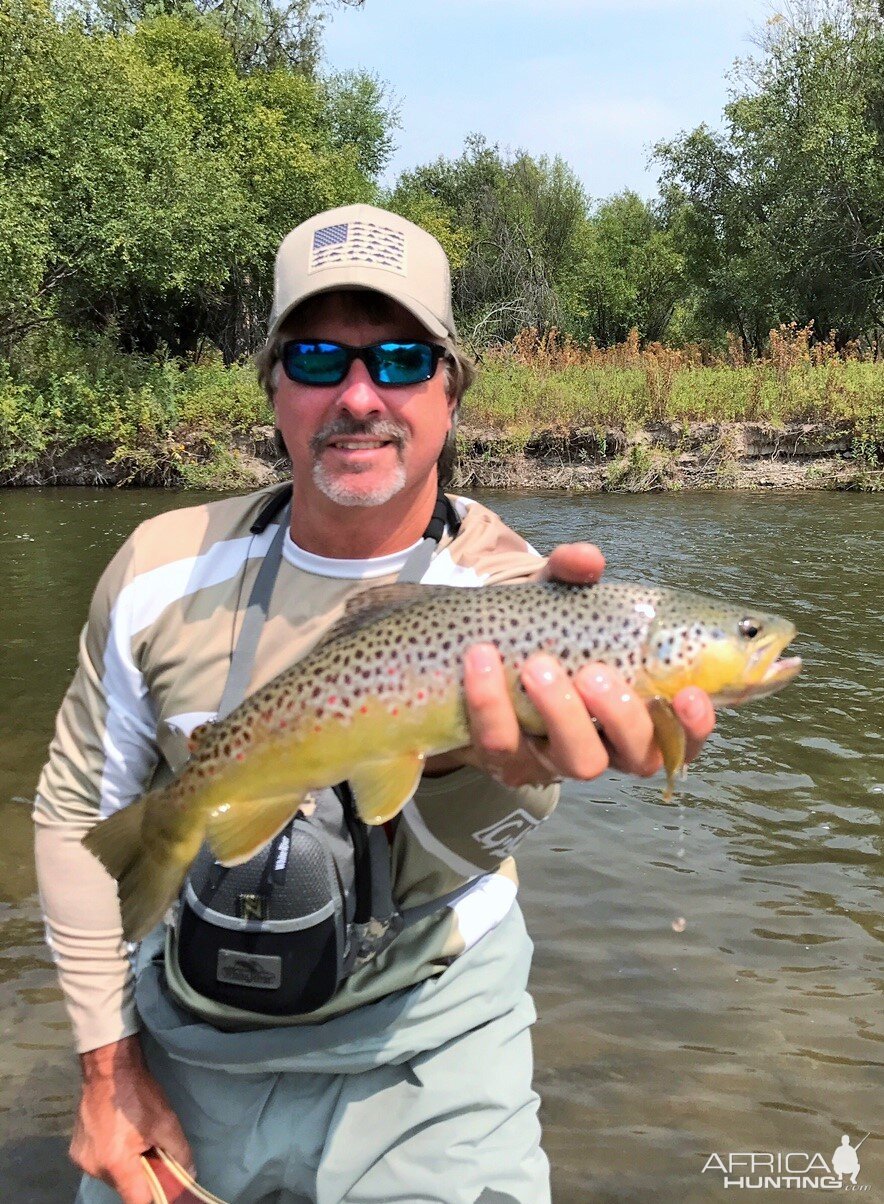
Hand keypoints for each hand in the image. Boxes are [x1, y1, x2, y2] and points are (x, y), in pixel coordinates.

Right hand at [70, 1035, 193, 1203]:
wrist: (108, 1068)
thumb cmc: (139, 1093)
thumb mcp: (166, 1121)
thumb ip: (180, 1153)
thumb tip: (189, 1175)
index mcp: (116, 1164)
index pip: (138, 1201)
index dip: (155, 1195)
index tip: (164, 1183)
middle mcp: (94, 1168)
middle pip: (124, 1188)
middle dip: (141, 1175)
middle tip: (151, 1150)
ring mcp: (82, 1160)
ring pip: (112, 1176)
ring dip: (125, 1166)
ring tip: (134, 1139)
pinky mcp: (75, 1151)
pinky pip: (99, 1164)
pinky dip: (111, 1157)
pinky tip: (118, 1136)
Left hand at [425, 542, 714, 786]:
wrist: (469, 654)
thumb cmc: (536, 632)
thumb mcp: (554, 597)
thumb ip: (572, 574)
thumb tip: (589, 560)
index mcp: (635, 710)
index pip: (683, 736)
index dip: (695, 727)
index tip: (688, 695)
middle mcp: (605, 745)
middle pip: (636, 756)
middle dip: (620, 715)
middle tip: (592, 673)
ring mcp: (557, 759)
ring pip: (577, 760)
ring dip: (560, 712)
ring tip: (536, 665)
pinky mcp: (507, 762)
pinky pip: (503, 746)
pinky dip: (492, 704)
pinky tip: (480, 664)